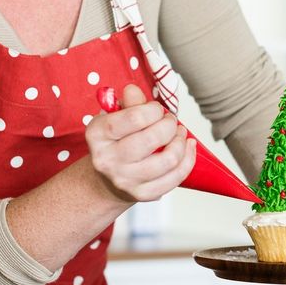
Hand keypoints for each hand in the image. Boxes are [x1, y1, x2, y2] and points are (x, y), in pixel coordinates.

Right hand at [86, 84, 196, 200]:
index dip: (153, 110)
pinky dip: (188, 160)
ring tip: (180, 133)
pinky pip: (175, 178)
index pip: (132, 118)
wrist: (108, 179)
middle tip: (170, 121)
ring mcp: (125, 180)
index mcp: (98, 134)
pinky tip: (188, 147)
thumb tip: (133, 90)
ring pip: (167, 160)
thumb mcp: (115, 118)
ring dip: (181, 142)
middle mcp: (107, 160)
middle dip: (169, 125)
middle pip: (151, 139)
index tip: (157, 109)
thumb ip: (128, 104)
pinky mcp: (143, 194)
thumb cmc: (116, 141)